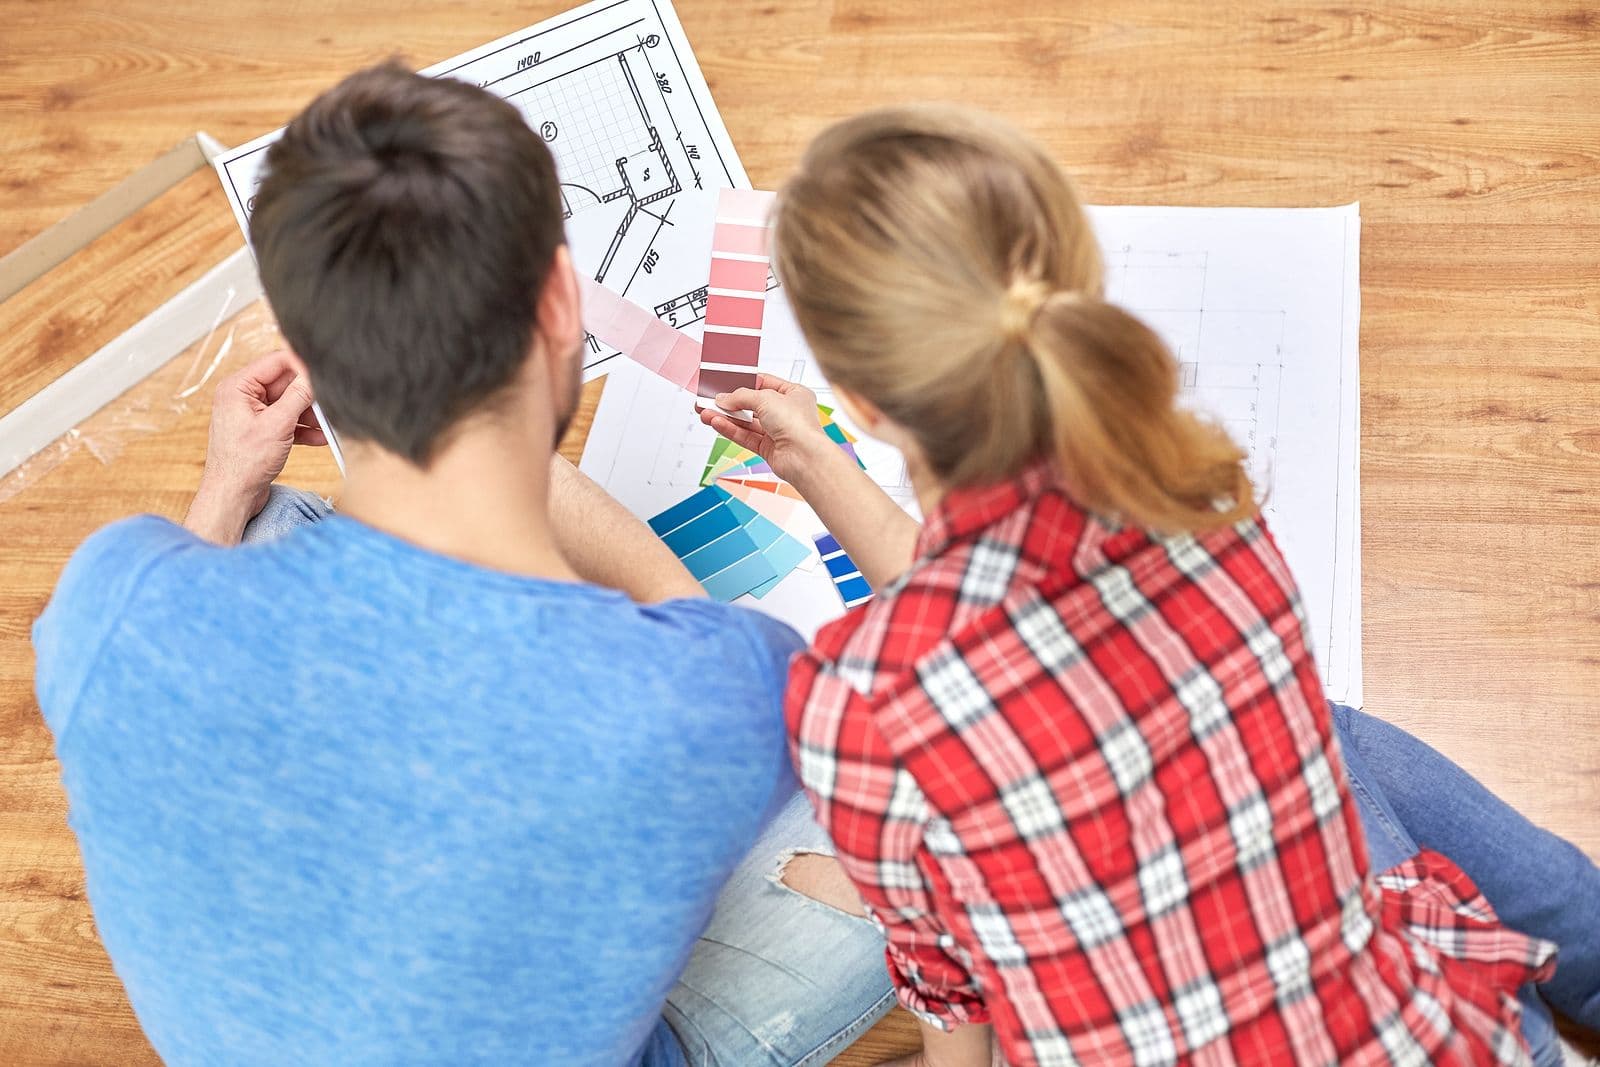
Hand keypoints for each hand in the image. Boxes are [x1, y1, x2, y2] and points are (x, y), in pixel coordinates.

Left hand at [184, 350, 325, 543]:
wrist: (232, 496)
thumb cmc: (243, 464)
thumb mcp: (277, 425)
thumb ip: (298, 396)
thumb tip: (313, 375)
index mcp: (238, 387)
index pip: (276, 361)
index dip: (302, 366)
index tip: (324, 373)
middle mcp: (243, 397)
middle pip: (285, 383)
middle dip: (309, 395)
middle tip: (329, 404)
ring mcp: (252, 414)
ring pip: (289, 403)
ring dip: (309, 414)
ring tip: (328, 425)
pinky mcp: (262, 430)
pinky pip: (287, 421)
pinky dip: (303, 428)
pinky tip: (320, 437)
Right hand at [696, 373, 835, 485]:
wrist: (804, 458)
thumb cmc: (798, 424)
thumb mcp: (765, 398)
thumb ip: (741, 397)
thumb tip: (724, 398)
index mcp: (794, 394)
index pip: (764, 383)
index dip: (743, 383)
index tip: (724, 383)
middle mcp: (787, 413)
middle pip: (752, 405)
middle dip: (729, 403)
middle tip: (708, 400)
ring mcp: (778, 432)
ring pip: (746, 423)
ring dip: (725, 417)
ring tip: (705, 412)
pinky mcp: (769, 449)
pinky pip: (746, 437)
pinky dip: (730, 430)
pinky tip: (715, 423)